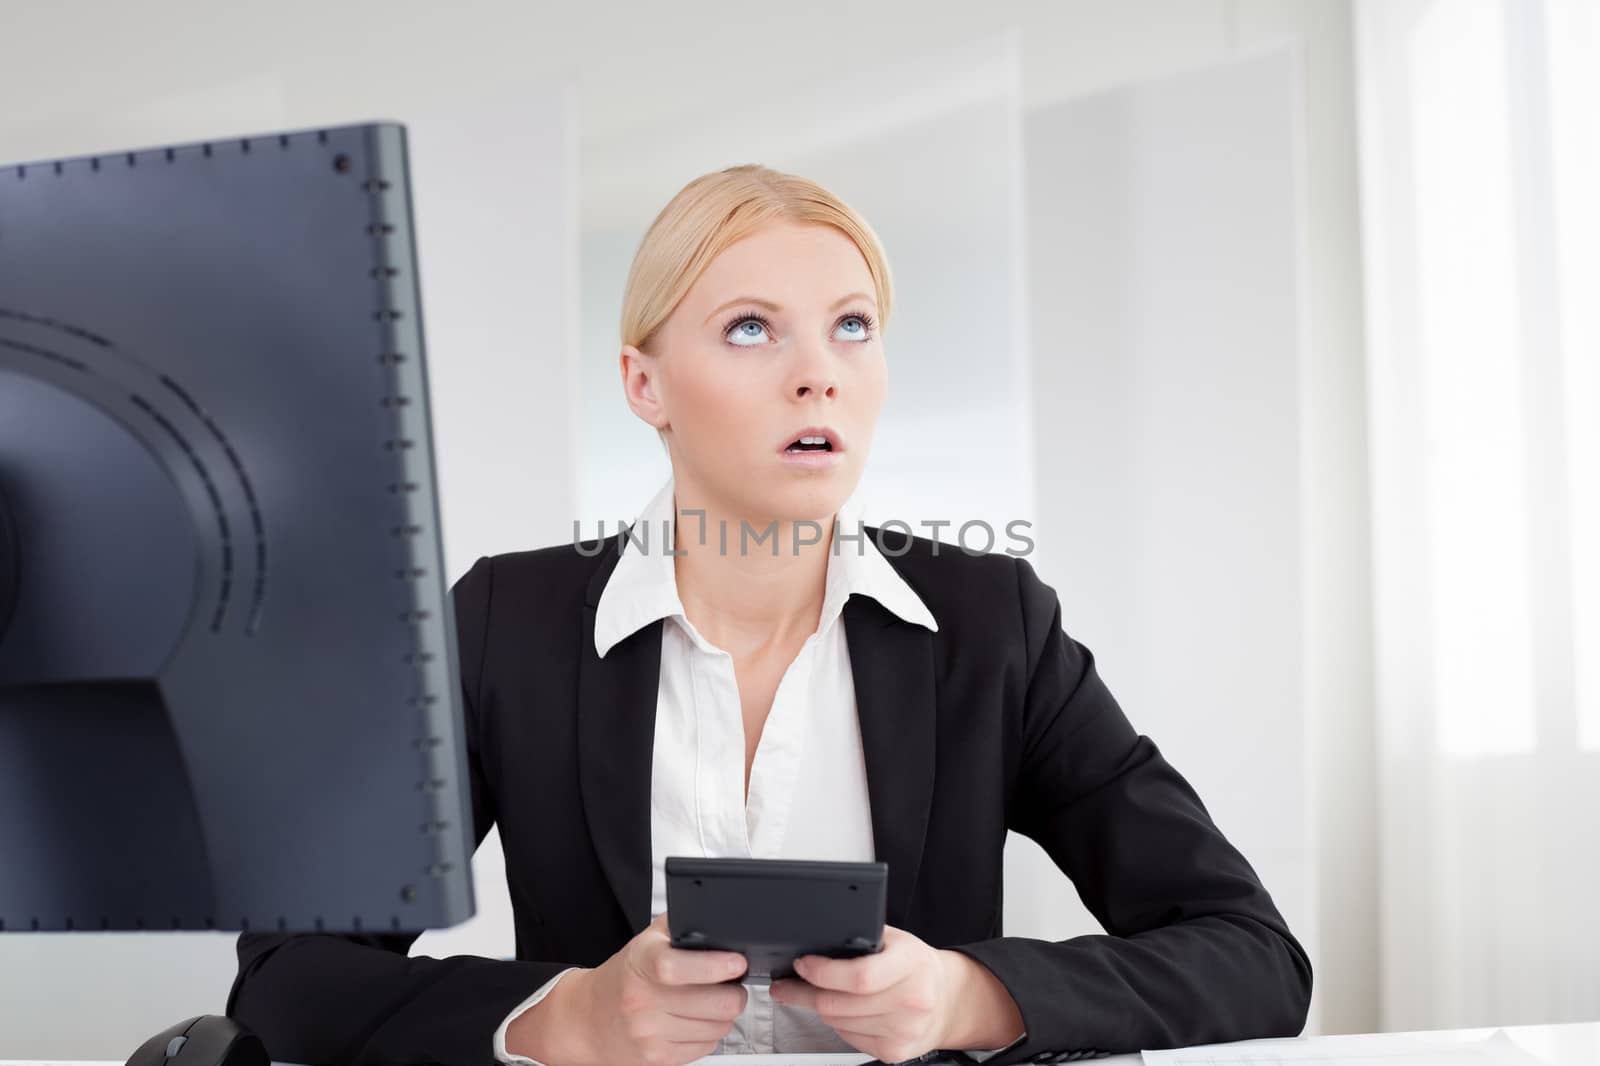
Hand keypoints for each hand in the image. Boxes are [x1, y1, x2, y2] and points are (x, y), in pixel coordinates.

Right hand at [506, 912, 747, 1065]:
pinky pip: (706, 1047)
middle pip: (714, 1004)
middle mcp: (642, 1000)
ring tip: (711, 1003)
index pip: (676, 967)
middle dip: (735, 993)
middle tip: (732, 985)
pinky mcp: (656, 1058)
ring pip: (717, 1028)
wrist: (587, 1018)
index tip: (736, 963)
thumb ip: (680, 925)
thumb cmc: (624, 976)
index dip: (714, 966)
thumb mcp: (645, 941)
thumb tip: (716, 917)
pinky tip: (696, 1021)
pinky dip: (710, 1034)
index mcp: (641, 962)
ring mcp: (648, 1033)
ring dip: (724, 1016)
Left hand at [770, 926, 1021, 1062]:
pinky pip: (848, 1038)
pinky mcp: (894, 1051)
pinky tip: (843, 1011)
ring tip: (814, 994)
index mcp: (912, 963)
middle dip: (804, 993)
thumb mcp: (897, 940)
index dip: (824, 973)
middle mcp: (912, 999)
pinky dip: (838, 1024)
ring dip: (819, 1008)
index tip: (802, 965)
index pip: (860, 976)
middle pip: (840, 1004)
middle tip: (786, 984)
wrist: (946, 1000)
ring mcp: (904, 1030)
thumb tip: (818, 938)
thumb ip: (863, 936)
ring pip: (838, 1022)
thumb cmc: (915, 966)